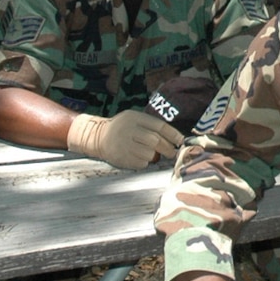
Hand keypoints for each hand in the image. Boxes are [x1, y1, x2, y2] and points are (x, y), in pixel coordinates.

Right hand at [66, 109, 183, 168]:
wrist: (98, 137)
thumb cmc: (123, 128)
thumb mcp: (135, 119)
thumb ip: (151, 126)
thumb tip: (175, 139)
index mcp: (135, 118)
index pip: (159, 126)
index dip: (173, 134)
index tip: (181, 141)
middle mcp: (129, 130)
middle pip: (155, 141)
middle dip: (168, 148)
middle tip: (173, 153)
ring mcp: (124, 144)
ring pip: (149, 153)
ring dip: (156, 156)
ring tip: (154, 154)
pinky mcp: (121, 158)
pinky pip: (141, 163)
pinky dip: (145, 162)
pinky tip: (141, 158)